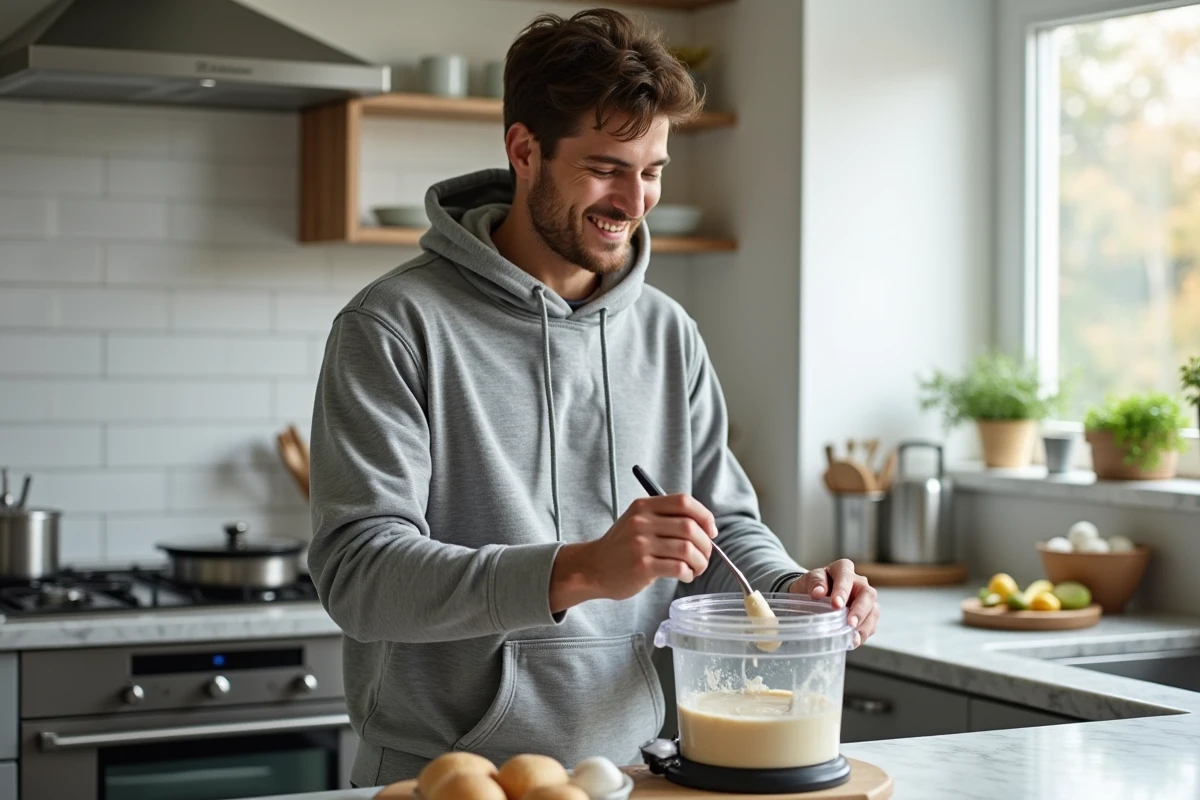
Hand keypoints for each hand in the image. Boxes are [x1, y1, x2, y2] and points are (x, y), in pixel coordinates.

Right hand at [550, 494, 716, 610]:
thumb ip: (666, 519)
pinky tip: (685, 575)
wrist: (592, 568)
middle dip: (706, 544)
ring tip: (697, 568)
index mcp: (644, 506)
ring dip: (700, 561)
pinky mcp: (642, 566)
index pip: (684, 501)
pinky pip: (678, 567)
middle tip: (706, 556)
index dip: (704, 516)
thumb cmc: (622, 547)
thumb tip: (707, 528)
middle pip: (690, 526)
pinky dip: (688, 573)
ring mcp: (641, 544)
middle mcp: (642, 522)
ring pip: (687, 549)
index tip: (711, 531)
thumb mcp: (638, 522)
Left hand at [790, 559, 878, 646]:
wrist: (813, 597)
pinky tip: (853, 641)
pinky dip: (863, 634)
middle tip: (850, 623)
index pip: (846, 577)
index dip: (843, 591)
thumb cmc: (812, 586)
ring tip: (852, 638)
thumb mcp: (808, 581)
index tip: (836, 605)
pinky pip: (870, 624)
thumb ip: (814, 583)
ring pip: (873, 610)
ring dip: (864, 625)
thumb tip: (818, 592)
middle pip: (867, 594)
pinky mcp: (867, 614)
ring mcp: (865, 599)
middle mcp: (859, 583)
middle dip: (859, 610)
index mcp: (843, 569)